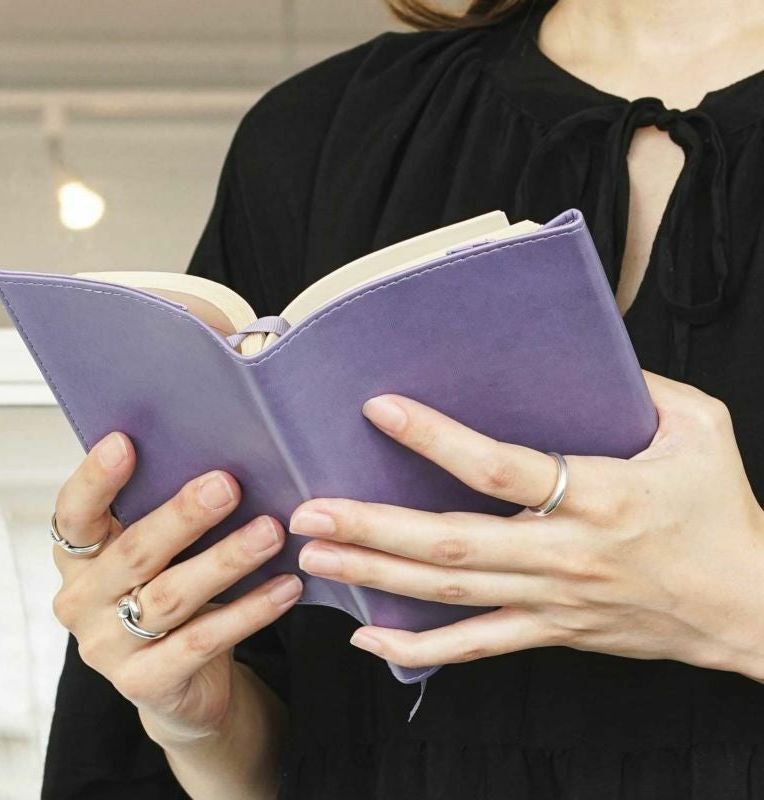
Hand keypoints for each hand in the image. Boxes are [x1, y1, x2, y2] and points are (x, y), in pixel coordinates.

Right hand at [51, 431, 301, 745]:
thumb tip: (223, 460)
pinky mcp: (145, 683)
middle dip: (183, 516)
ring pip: (172, 595)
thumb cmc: (169, 593)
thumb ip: (169, 518)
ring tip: (270, 532)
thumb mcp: (159, 555)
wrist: (179, 681)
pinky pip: (204, 640)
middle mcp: (83, 601)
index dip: (95, 479)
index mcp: (80, 557)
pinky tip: (286, 586)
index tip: (124, 443)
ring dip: (226, 560)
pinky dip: (249, 611)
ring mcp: (108, 647)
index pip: (75, 513)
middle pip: (134, 552)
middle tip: (228, 485)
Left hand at [288, 371, 763, 680]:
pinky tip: (368, 637)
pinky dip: (418, 647)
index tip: (380, 409)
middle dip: (373, 526)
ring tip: (316, 557)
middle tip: (308, 510)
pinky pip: (475, 646)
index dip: (436, 438)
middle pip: (452, 542)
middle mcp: (564, 553)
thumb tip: (579, 353)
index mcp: (600, 495)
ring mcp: (552, 601)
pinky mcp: (550, 630)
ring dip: (376, 577)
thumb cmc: (722, 510)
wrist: (748, 605)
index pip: (500, 467)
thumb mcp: (699, 427)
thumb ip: (640, 386)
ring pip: (450, 594)